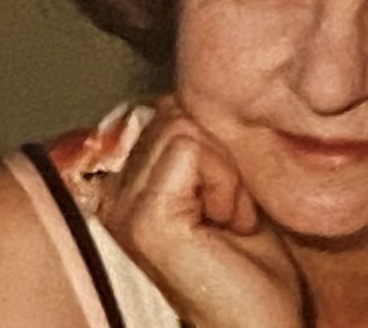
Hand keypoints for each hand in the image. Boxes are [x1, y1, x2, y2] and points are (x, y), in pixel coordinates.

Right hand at [97, 97, 303, 327]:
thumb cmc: (253, 271)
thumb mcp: (228, 189)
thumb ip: (203, 146)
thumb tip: (185, 96)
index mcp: (128, 190)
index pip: (167, 113)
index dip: (214, 146)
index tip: (230, 203)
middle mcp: (114, 197)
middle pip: (175, 114)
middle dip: (221, 157)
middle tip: (232, 213)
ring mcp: (124, 209)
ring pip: (184, 127)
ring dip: (226, 172)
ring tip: (230, 220)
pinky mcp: (145, 219)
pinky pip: (191, 151)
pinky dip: (227, 183)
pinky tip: (229, 225)